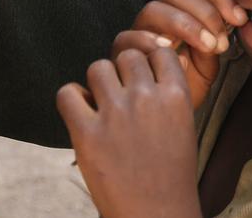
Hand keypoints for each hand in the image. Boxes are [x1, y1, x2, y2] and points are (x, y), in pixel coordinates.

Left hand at [57, 49, 200, 217]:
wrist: (156, 217)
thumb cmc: (171, 174)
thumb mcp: (184, 123)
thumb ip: (168, 90)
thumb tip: (150, 57)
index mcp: (175, 95)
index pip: (159, 50)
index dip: (149, 63)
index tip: (144, 81)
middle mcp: (146, 98)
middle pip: (127, 55)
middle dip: (123, 72)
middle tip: (122, 97)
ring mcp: (115, 114)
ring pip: (98, 67)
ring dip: (98, 83)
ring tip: (102, 107)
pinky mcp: (87, 134)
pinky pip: (68, 93)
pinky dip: (71, 100)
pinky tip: (81, 114)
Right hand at [111, 0, 246, 109]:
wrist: (166, 118)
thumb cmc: (186, 87)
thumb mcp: (209, 63)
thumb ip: (217, 40)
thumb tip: (235, 20)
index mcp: (183, 14)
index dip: (220, 0)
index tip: (240, 19)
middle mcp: (160, 18)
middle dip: (203, 12)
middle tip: (219, 41)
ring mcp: (139, 31)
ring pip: (154, 10)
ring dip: (182, 23)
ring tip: (204, 46)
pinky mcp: (122, 52)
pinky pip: (128, 38)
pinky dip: (149, 41)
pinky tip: (169, 53)